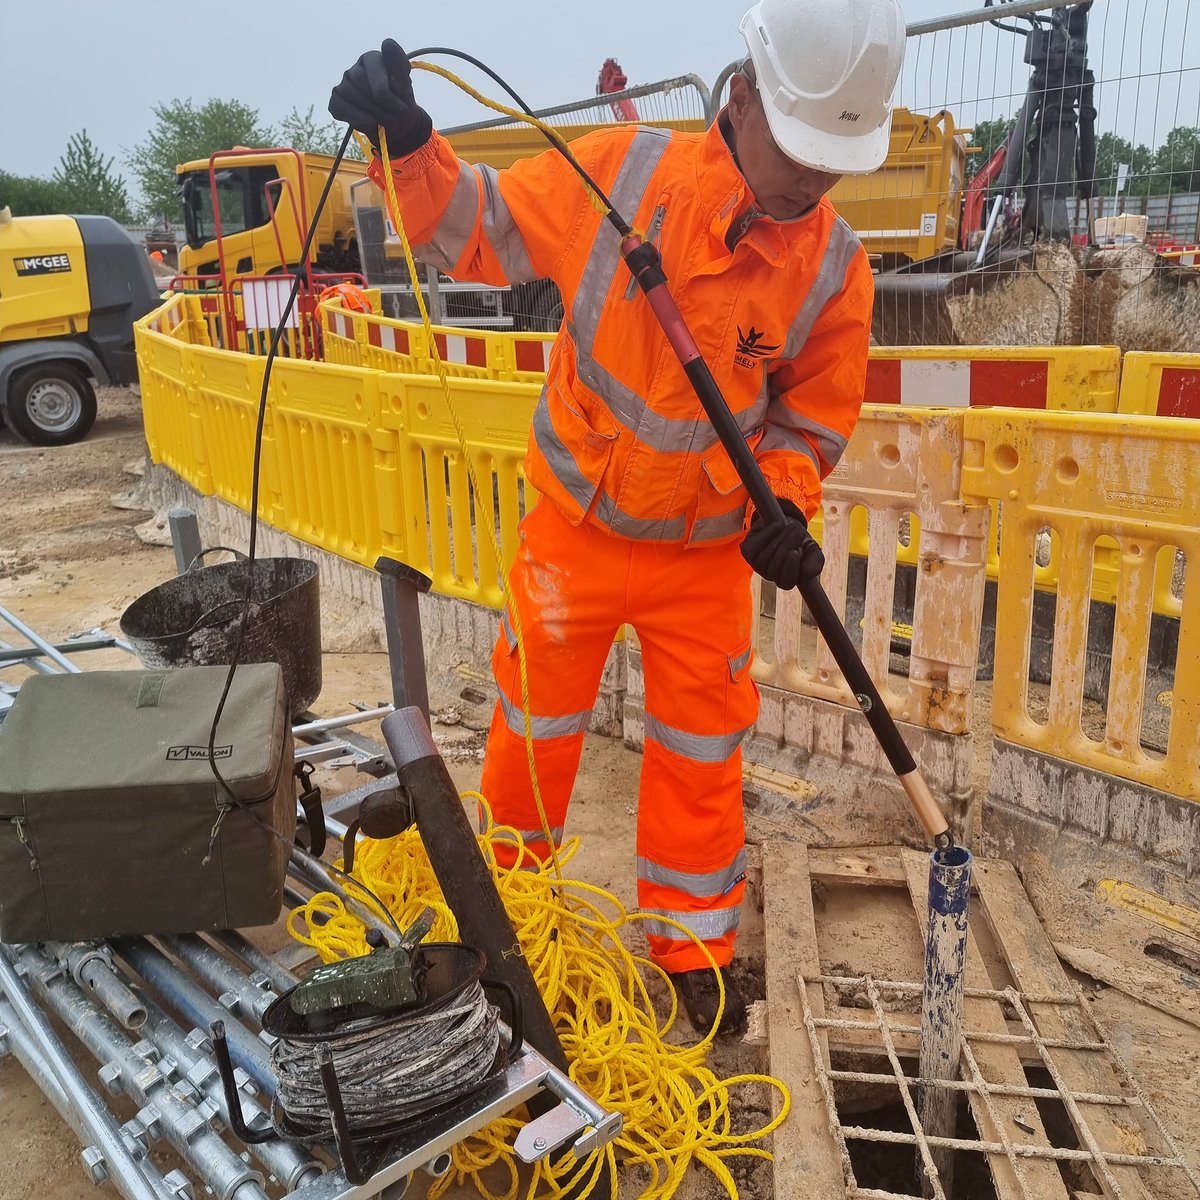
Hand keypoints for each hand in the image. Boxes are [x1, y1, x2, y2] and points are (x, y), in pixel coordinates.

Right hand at [328, 38, 432, 156]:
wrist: (397, 125)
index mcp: (371, 58)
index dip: (387, 87)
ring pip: (350, 94)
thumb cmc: (401, 101)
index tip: (402, 98)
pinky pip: (339, 107)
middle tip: (397, 114)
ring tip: (387, 120)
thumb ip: (398, 65)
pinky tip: (371, 123)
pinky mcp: (336, 101)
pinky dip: (358, 119)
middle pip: (359, 80)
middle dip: (381, 102)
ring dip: (372, 113)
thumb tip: (387, 43)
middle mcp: (355, 69)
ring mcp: (344, 85)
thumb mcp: (405, 84)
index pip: (373, 66)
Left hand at [740, 498, 824, 589]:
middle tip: (798, 530)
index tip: (796, 552)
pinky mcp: (747, 551)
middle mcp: (769, 575)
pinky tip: (778, 525)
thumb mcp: (812, 551)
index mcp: (785, 579)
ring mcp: (756, 564)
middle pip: (774, 569)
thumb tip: (807, 572)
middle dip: (787, 546)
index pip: (786, 582)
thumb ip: (815, 563)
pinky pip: (756, 545)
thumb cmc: (799, 542)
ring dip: (779, 538)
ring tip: (789, 526)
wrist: (785, 524)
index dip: (790, 569)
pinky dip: (768, 533)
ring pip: (764, 558)